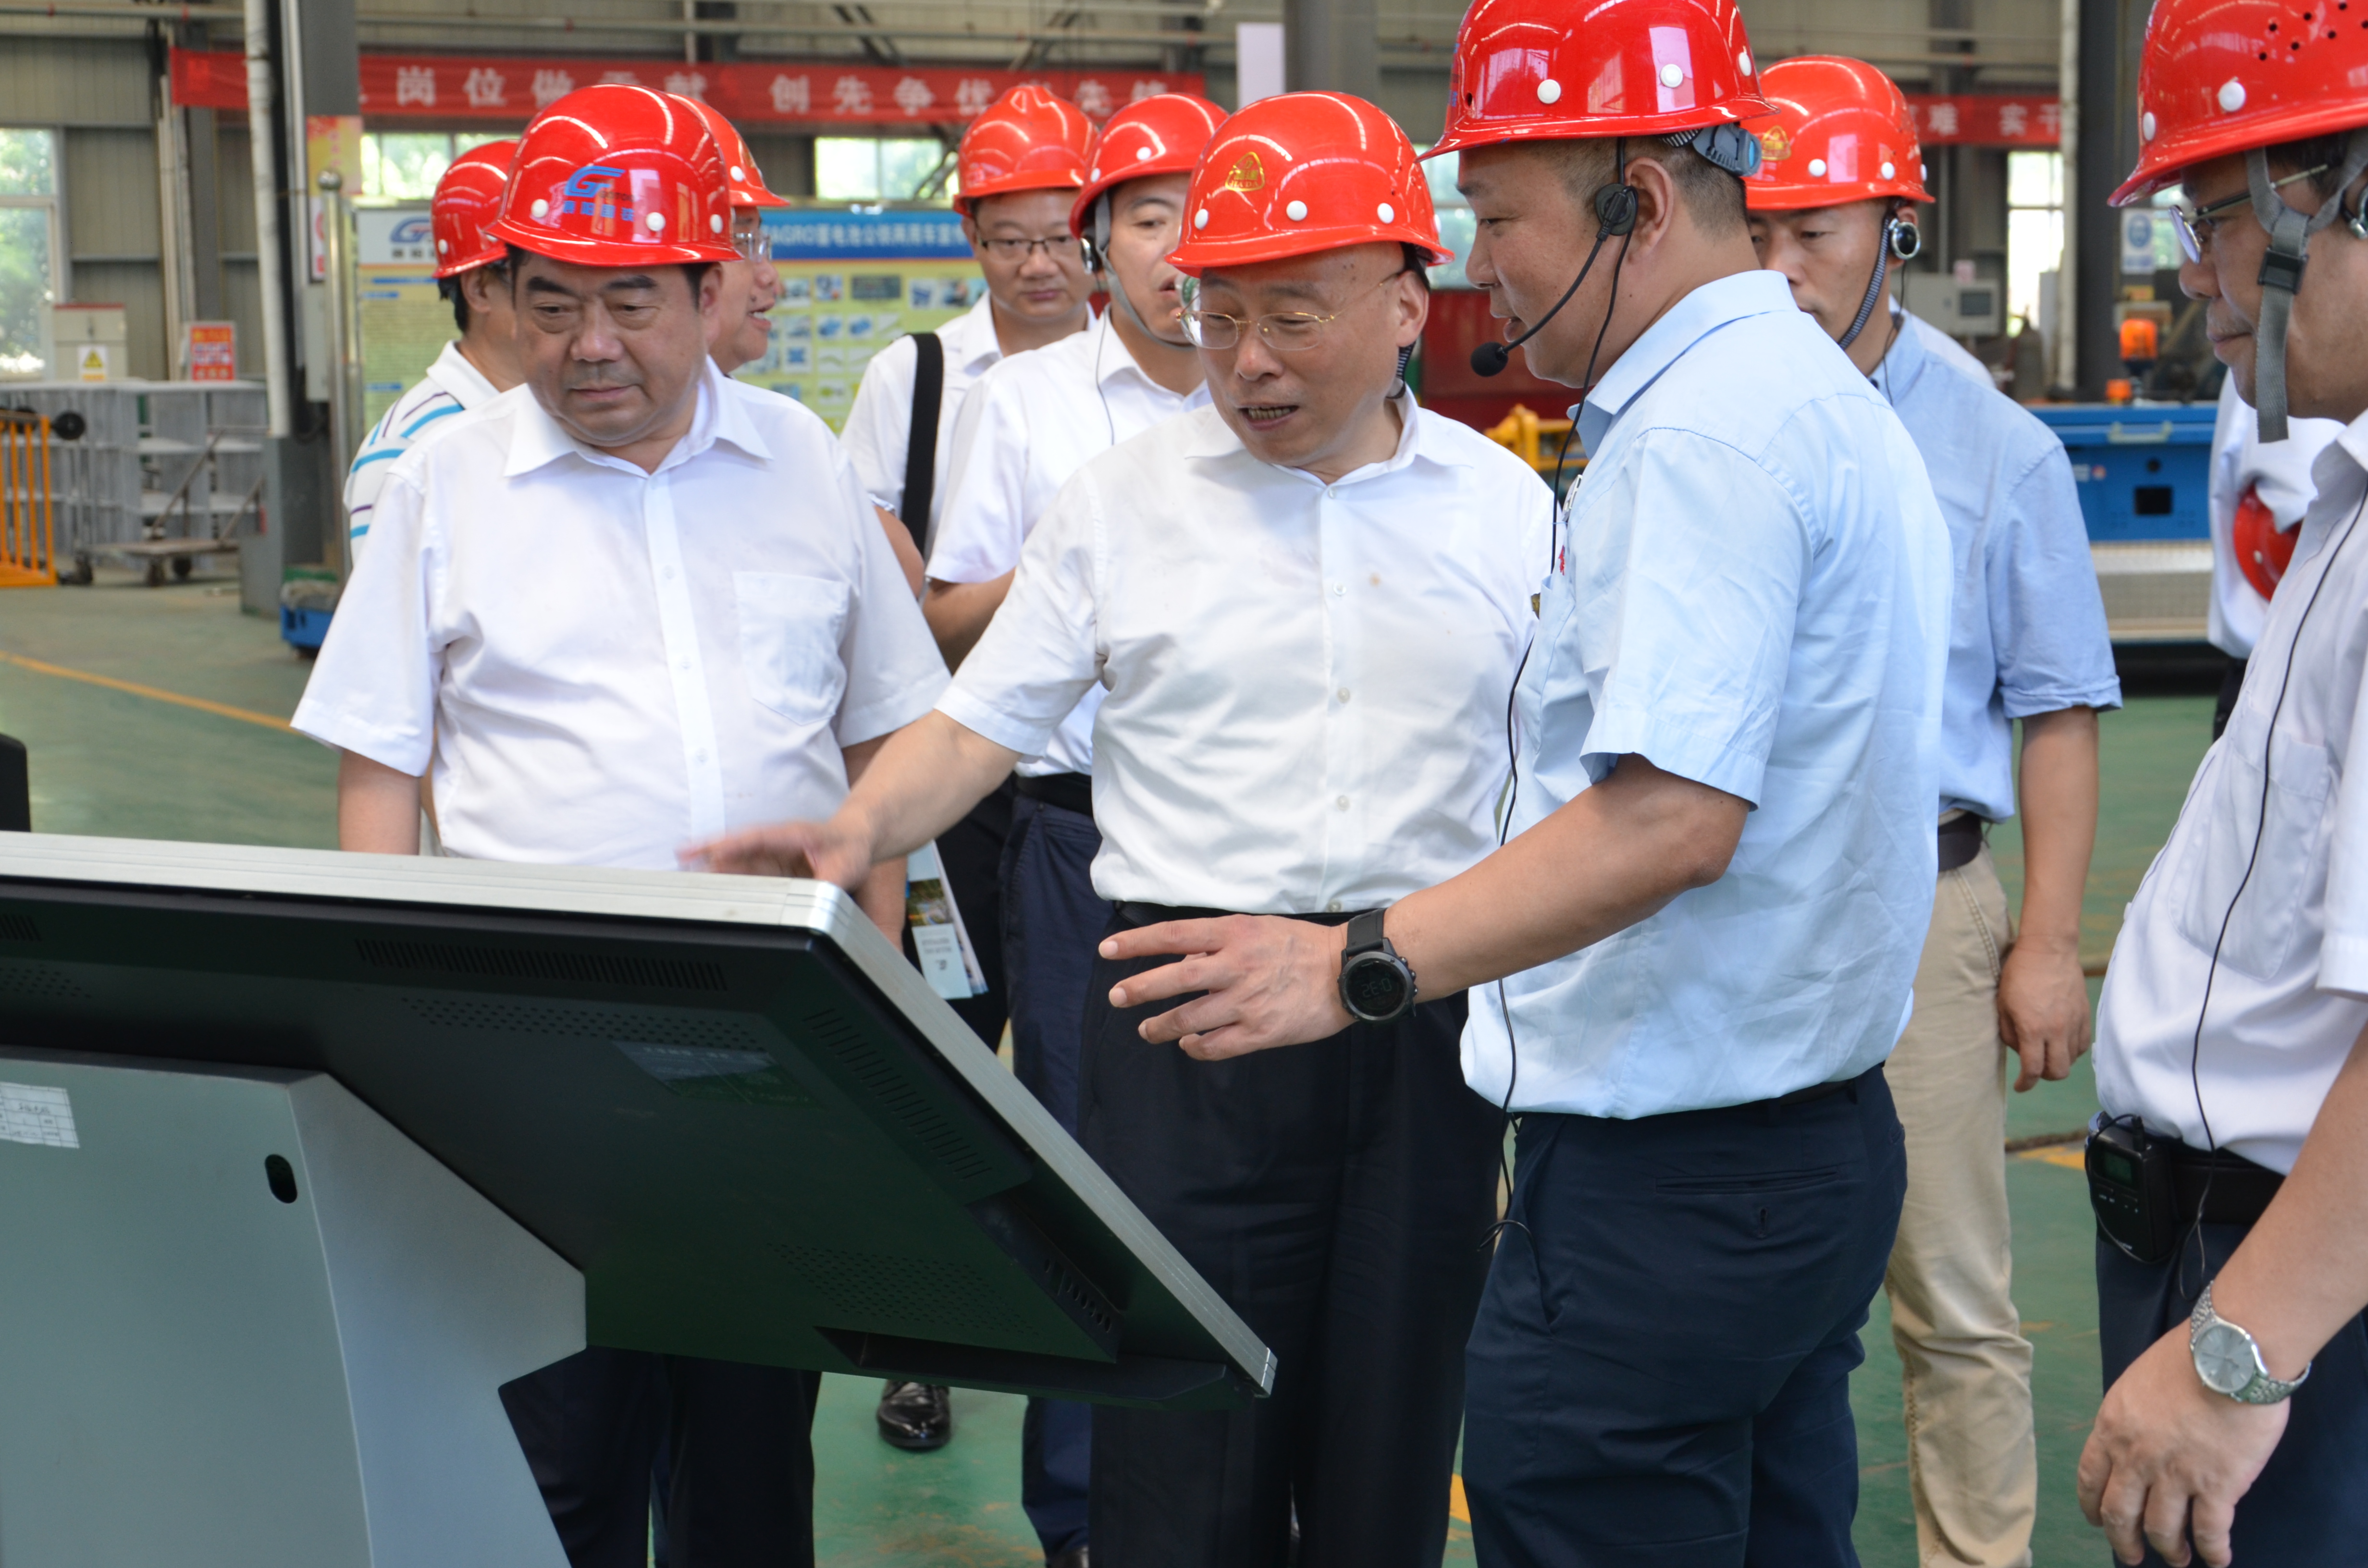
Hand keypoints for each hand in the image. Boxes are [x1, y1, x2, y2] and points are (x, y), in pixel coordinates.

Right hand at [680, 813, 874, 888]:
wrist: (857, 839)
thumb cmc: (851, 846)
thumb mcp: (847, 866)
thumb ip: (830, 884)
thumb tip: (818, 902)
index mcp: (793, 836)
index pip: (759, 837)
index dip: (734, 843)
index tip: (712, 849)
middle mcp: (776, 844)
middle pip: (739, 848)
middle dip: (710, 851)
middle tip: (682, 858)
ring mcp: (772, 855)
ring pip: (738, 860)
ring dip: (713, 864)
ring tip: (684, 872)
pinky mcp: (771, 868)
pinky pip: (746, 872)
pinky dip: (727, 877)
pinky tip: (707, 885)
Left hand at [1101, 916, 1352, 1059]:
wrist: (1346, 972)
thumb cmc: (1300, 946)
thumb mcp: (1257, 928)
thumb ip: (1218, 943)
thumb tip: (1182, 962)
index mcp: (1233, 933)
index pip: (1172, 936)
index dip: (1136, 943)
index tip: (1108, 950)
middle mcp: (1236, 966)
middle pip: (1174, 979)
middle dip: (1140, 989)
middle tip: (1116, 997)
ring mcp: (1247, 1001)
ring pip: (1190, 1018)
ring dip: (1161, 1026)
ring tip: (1147, 1030)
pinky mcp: (1261, 1031)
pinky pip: (1216, 1045)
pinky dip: (1195, 1047)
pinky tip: (1188, 1045)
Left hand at [1998, 937, 2091, 1091]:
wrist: (2048, 950)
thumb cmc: (2018, 975)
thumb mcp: (2002, 1005)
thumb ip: (2009, 1033)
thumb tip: (2019, 1051)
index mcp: (2033, 1029)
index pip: (2033, 1069)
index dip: (2026, 1083)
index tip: (2020, 1086)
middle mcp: (2057, 1030)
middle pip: (2058, 1072)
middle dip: (2045, 1077)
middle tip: (2034, 1070)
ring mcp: (2074, 1023)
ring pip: (2073, 1060)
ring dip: (2059, 1062)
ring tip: (2046, 1052)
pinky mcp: (2085, 1015)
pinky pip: (2083, 1045)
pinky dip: (2071, 1050)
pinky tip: (2060, 1041)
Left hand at [2077, 1323, 2286, 1566]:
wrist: (2228, 1355)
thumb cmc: (2185, 1358)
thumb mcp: (2137, 1383)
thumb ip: (2131, 1416)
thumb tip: (2136, 1436)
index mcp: (2112, 1428)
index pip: (2090, 1478)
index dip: (2091, 1505)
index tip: (2096, 1521)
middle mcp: (2136, 1458)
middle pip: (2119, 1513)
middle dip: (2123, 1540)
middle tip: (2131, 1556)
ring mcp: (2176, 1475)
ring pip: (2162, 1530)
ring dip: (2168, 1550)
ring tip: (2178, 1558)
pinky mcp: (2217, 1486)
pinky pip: (2210, 1531)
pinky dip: (2213, 1551)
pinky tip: (2218, 1558)